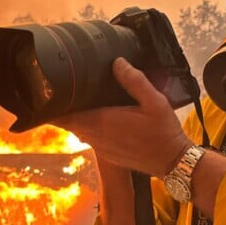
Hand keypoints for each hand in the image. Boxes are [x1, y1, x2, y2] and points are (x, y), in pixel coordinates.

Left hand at [52, 58, 191, 176]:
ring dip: (78, 119)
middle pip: (69, 123)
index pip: (66, 117)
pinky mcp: (109, 155)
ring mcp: (102, 149)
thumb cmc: (165, 132)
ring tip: (80, 102)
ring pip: (79, 132)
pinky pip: (91, 139)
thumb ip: (135, 81)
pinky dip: (90, 128)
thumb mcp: (154, 101)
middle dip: (65, 109)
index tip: (51, 94)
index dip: (55, 107)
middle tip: (65, 92)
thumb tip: (118, 62)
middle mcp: (98, 137)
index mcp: (104, 122)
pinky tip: (101, 118)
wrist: (174, 162)